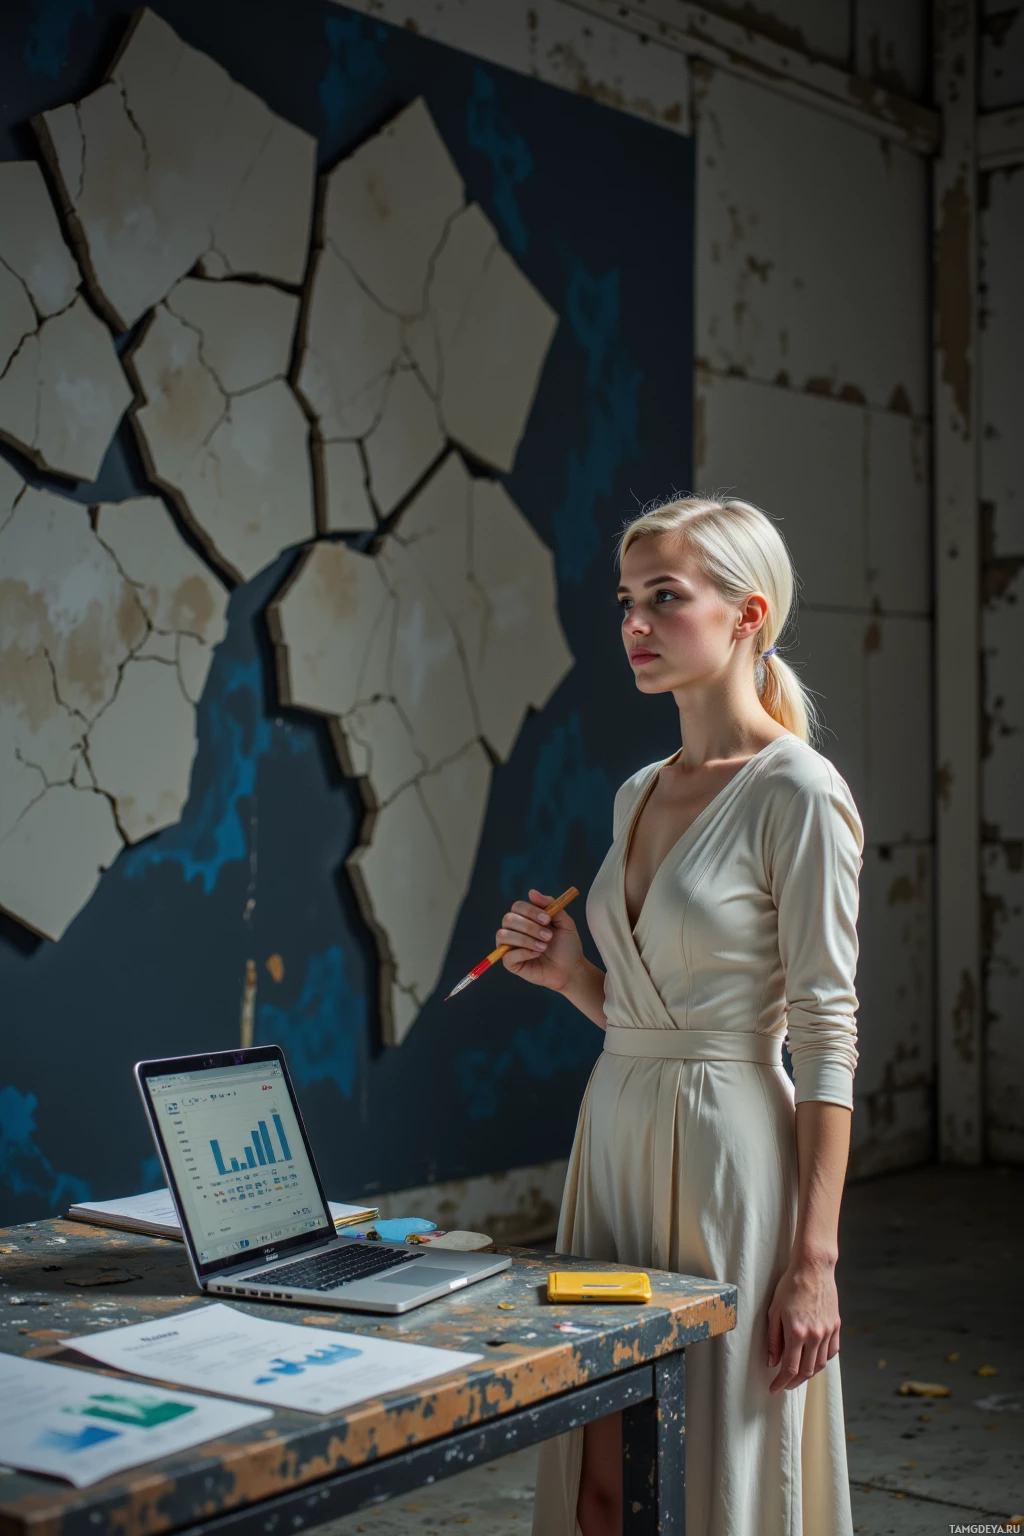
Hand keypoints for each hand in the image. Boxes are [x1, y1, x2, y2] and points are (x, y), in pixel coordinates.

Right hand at [498, 887, 584, 992]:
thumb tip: (531, 892)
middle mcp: (515, 930)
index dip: (530, 911)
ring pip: (503, 935)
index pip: (517, 907)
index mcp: (526, 918)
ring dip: (526, 940)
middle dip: (529, 927)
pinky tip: (536, 955)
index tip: (547, 919)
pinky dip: (524, 953)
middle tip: (548, 936)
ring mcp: (511, 946)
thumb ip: (551, 905)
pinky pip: (508, 955)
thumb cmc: (567, 946)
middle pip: (508, 919)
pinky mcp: (510, 963)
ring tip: (543, 947)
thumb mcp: (564, 922)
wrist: (571, 969)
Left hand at [765, 1257, 840, 1392]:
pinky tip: (814, 1360)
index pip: (790, 1368)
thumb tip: (773, 1362)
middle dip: (794, 1382)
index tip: (774, 1389)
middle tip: (784, 1385)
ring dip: (809, 1374)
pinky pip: (832, 1352)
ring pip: (820, 1364)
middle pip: (807, 1371)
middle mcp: (815, 1336)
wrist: (813, 1268)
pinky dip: (823, 1360)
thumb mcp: (774, 1311)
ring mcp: (828, 1332)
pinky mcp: (836, 1326)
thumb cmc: (790, 1286)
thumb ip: (773, 1339)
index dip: (781, 1382)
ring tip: (798, 1374)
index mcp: (797, 1332)